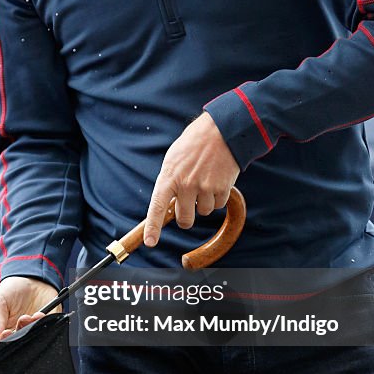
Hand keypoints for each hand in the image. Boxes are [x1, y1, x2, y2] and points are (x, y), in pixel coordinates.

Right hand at [0, 275, 60, 340]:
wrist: (31, 279)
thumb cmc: (11, 292)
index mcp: (5, 333)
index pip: (4, 344)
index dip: (5, 341)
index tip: (5, 333)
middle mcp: (21, 334)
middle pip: (20, 343)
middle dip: (20, 334)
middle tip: (19, 322)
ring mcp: (35, 330)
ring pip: (35, 338)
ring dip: (32, 328)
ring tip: (28, 316)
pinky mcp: (50, 324)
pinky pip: (51, 330)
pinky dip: (45, 324)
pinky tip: (39, 315)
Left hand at [143, 112, 238, 246]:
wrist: (222, 130)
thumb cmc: (194, 144)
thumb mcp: (174, 159)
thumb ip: (170, 181)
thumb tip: (168, 204)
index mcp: (169, 176)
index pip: (157, 207)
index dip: (153, 227)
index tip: (150, 242)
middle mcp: (186, 185)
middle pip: (185, 219)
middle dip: (187, 217)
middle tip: (189, 205)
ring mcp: (204, 187)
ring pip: (204, 212)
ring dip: (205, 202)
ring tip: (205, 180)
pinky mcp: (222, 188)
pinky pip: (219, 205)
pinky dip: (218, 196)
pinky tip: (217, 179)